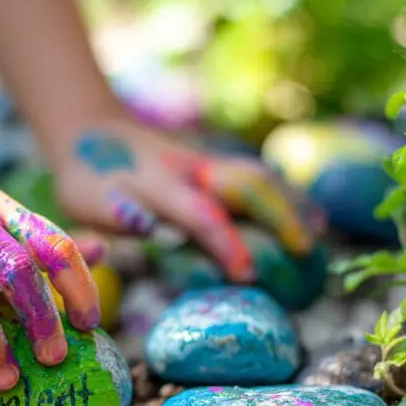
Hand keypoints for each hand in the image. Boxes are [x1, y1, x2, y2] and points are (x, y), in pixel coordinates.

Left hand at [52, 115, 323, 281]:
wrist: (89, 131)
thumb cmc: (86, 178)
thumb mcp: (85, 199)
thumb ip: (115, 213)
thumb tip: (147, 226)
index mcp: (160, 183)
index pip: (201, 213)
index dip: (226, 243)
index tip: (248, 274)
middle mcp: (190, 168)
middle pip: (247, 183)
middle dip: (280, 215)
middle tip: (305, 252)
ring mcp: (206, 160)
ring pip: (258, 175)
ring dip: (292, 201)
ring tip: (320, 232)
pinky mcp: (213, 161)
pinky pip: (257, 174)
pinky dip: (287, 192)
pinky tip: (311, 213)